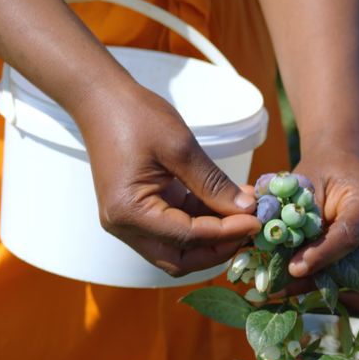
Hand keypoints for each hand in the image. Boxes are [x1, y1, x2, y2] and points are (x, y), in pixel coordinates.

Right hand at [73, 82, 260, 276]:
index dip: (227, 233)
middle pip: (180, 259)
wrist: (101, 101)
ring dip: (212, 238)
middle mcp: (125, 227)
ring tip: (243, 215)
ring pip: (178, 249)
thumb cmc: (136, 116)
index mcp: (129, 212)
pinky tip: (227, 206)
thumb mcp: (180, 147)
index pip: (187, 237)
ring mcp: (129, 223)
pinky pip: (174, 231)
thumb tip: (247, 210)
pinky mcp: (139, 214)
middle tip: (250, 227)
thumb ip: (213, 183)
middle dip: (218, 248)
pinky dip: (201, 223)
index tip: (257, 221)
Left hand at [287, 145, 358, 316]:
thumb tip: (280, 264)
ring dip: (348, 300)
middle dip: (329, 287)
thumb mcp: (305, 187)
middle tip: (292, 294)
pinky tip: (340, 303)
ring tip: (311, 301)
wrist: (346, 165)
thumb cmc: (322, 175)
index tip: (293, 270)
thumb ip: (299, 222)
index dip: (321, 256)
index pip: (349, 236)